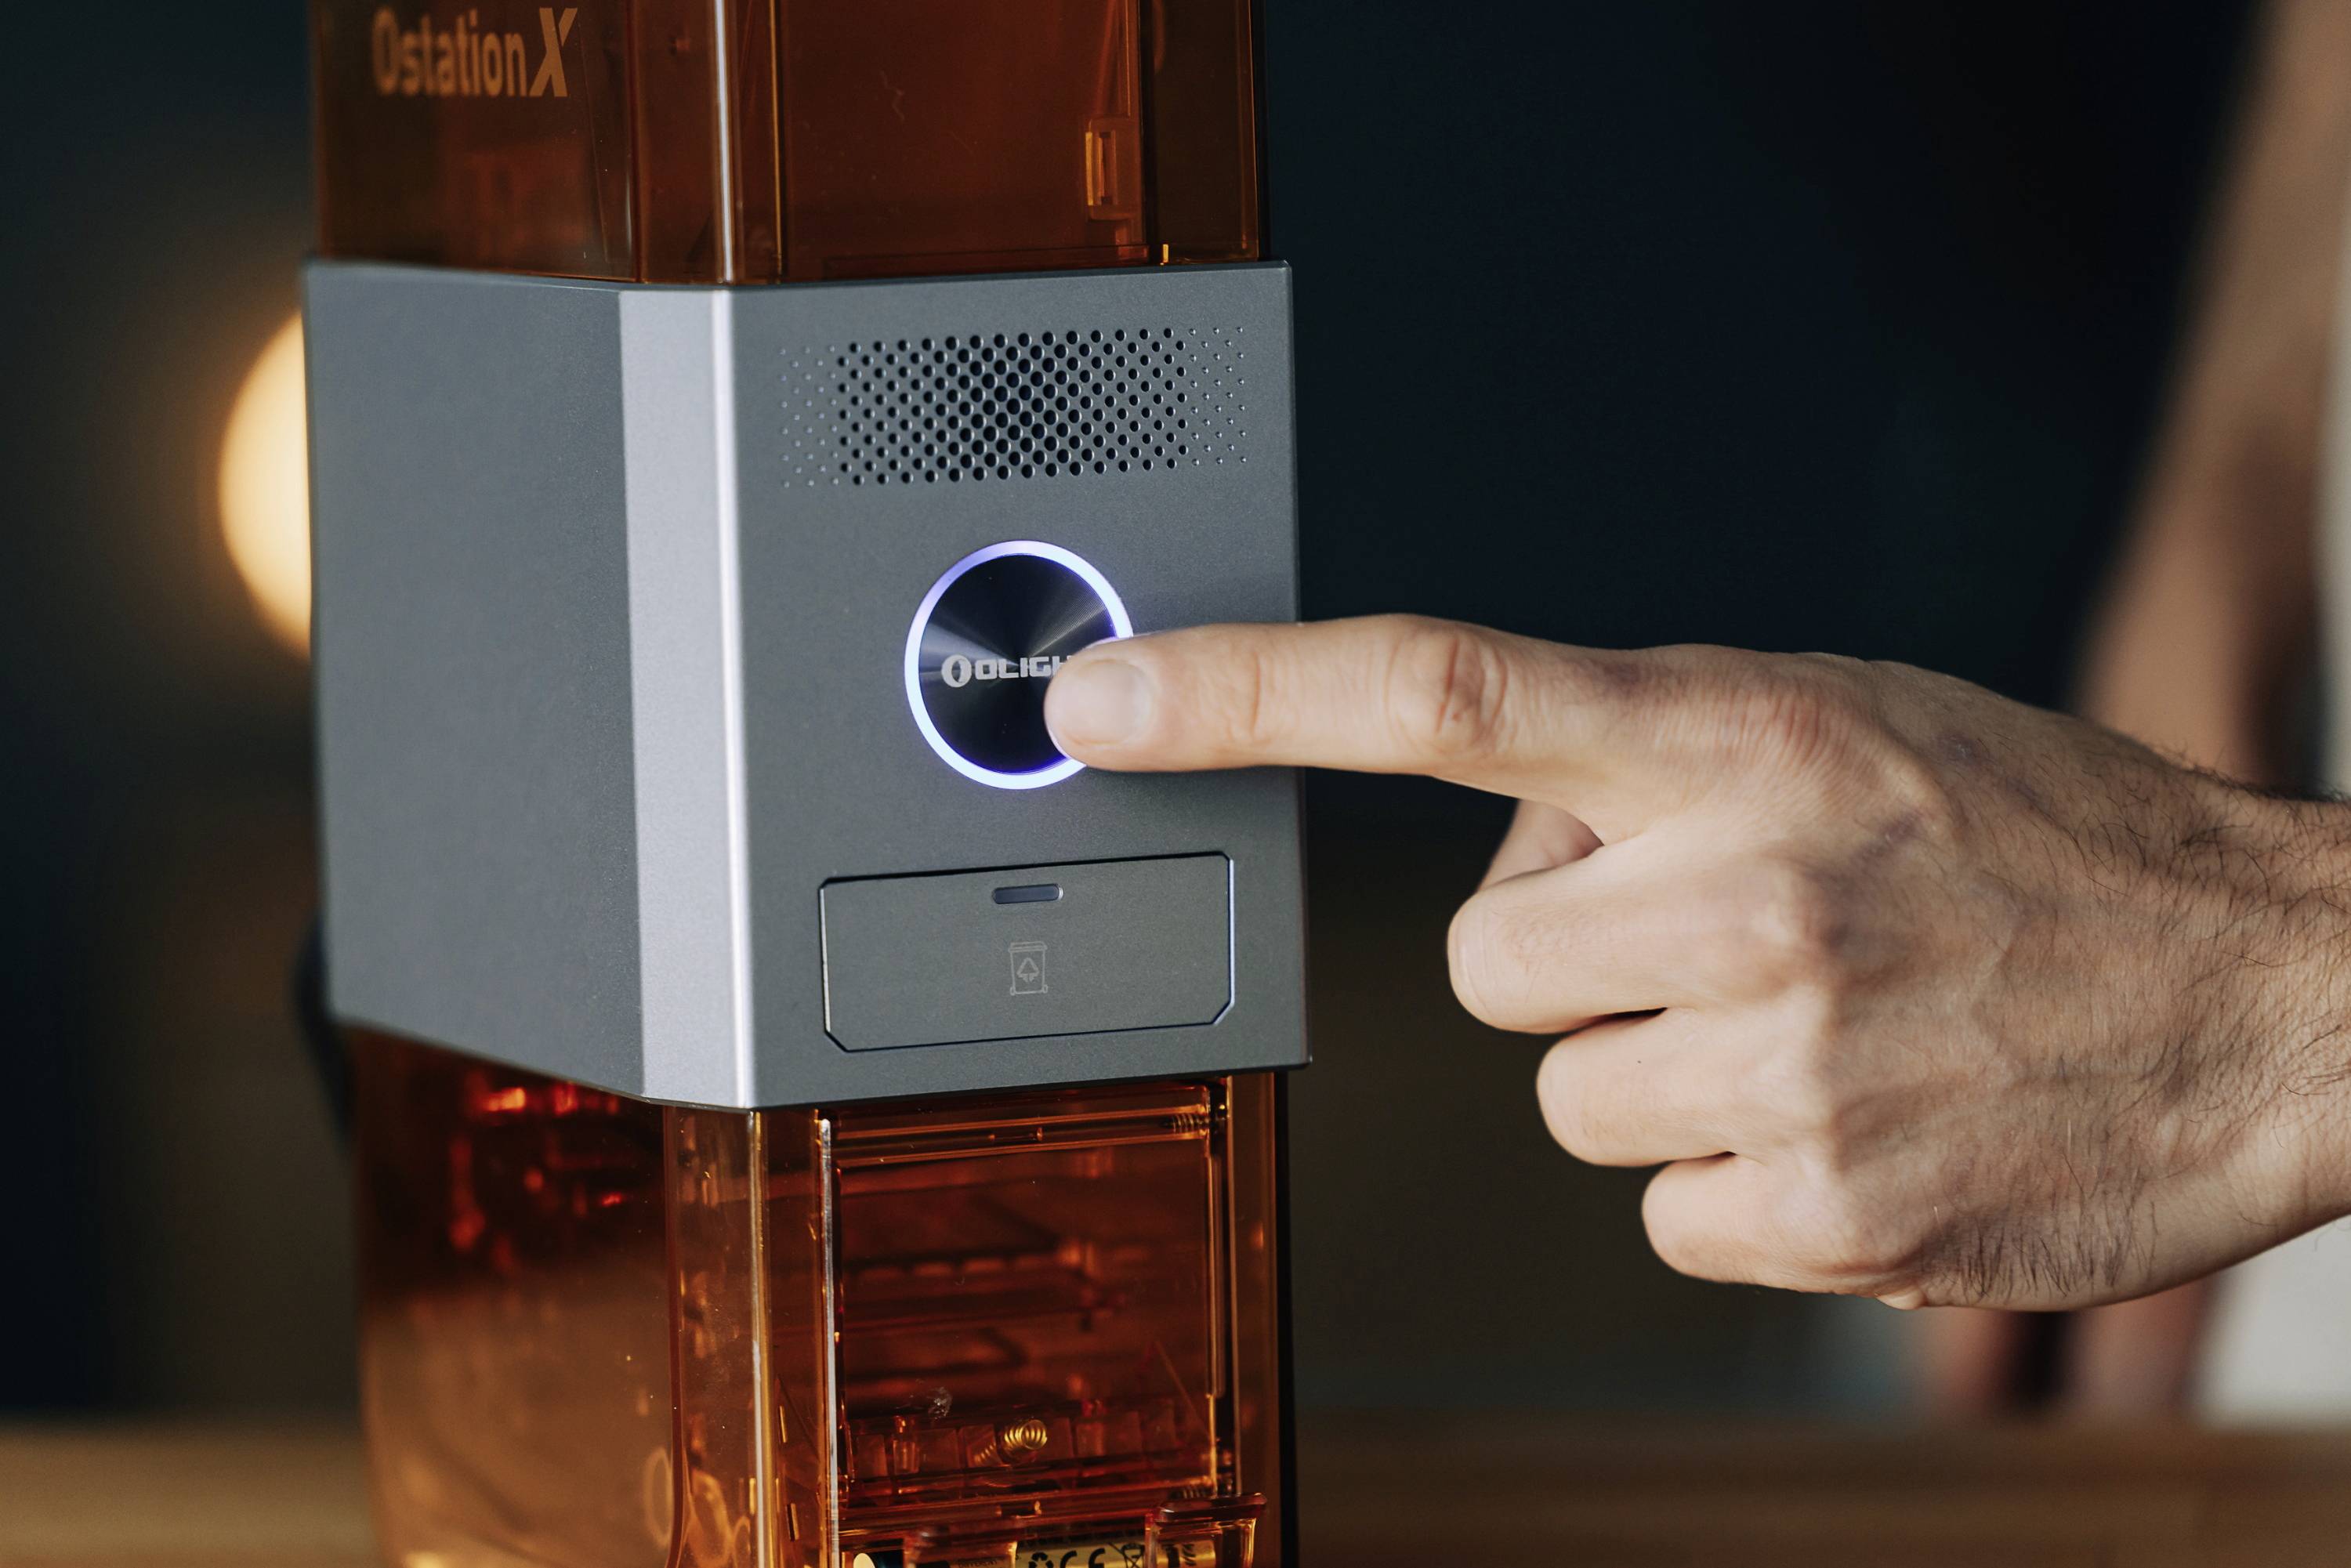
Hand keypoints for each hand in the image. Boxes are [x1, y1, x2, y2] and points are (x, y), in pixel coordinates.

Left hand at [1045, 616, 2350, 1309]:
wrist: (2271, 988)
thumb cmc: (2041, 835)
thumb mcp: (1842, 721)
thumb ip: (1650, 756)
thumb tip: (1495, 829)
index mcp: (1739, 735)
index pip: (1437, 691)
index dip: (1241, 692)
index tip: (1098, 702)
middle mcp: (1745, 889)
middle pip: (1483, 961)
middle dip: (1575, 955)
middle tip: (1727, 931)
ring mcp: (1781, 1065)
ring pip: (1563, 1098)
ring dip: (1661, 1070)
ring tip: (1819, 1021)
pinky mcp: (1820, 1213)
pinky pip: (1656, 1209)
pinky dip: (1734, 1178)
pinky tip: (1855, 1117)